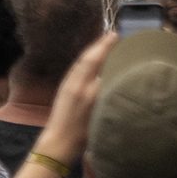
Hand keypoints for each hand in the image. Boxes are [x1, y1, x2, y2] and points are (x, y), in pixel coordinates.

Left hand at [31, 31, 119, 163]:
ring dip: (93, 49)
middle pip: (90, 58)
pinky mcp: (64, 87)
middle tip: (113, 34)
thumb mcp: (100, 115)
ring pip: (82, 61)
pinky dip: (85, 58)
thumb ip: (106, 94)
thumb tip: (114, 78)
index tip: (119, 38)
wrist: (58, 143)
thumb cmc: (83, 134)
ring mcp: (70, 84)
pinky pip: (77, 66)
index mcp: (89, 91)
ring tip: (104, 41)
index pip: (101, 64)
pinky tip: (90, 57)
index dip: (109, 50)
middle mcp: (79, 84)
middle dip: (101, 45)